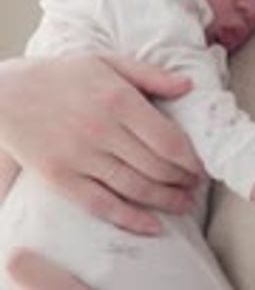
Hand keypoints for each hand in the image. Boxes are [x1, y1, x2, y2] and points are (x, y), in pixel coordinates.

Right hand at [0, 55, 202, 233]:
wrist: (6, 95)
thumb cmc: (62, 75)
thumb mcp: (107, 62)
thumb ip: (149, 75)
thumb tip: (188, 85)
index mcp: (118, 100)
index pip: (168, 139)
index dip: (191, 158)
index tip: (201, 165)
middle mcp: (102, 131)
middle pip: (156, 166)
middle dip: (183, 180)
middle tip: (197, 186)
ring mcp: (81, 158)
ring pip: (135, 188)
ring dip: (166, 201)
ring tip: (184, 204)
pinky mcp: (62, 180)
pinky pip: (103, 206)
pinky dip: (131, 219)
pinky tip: (153, 226)